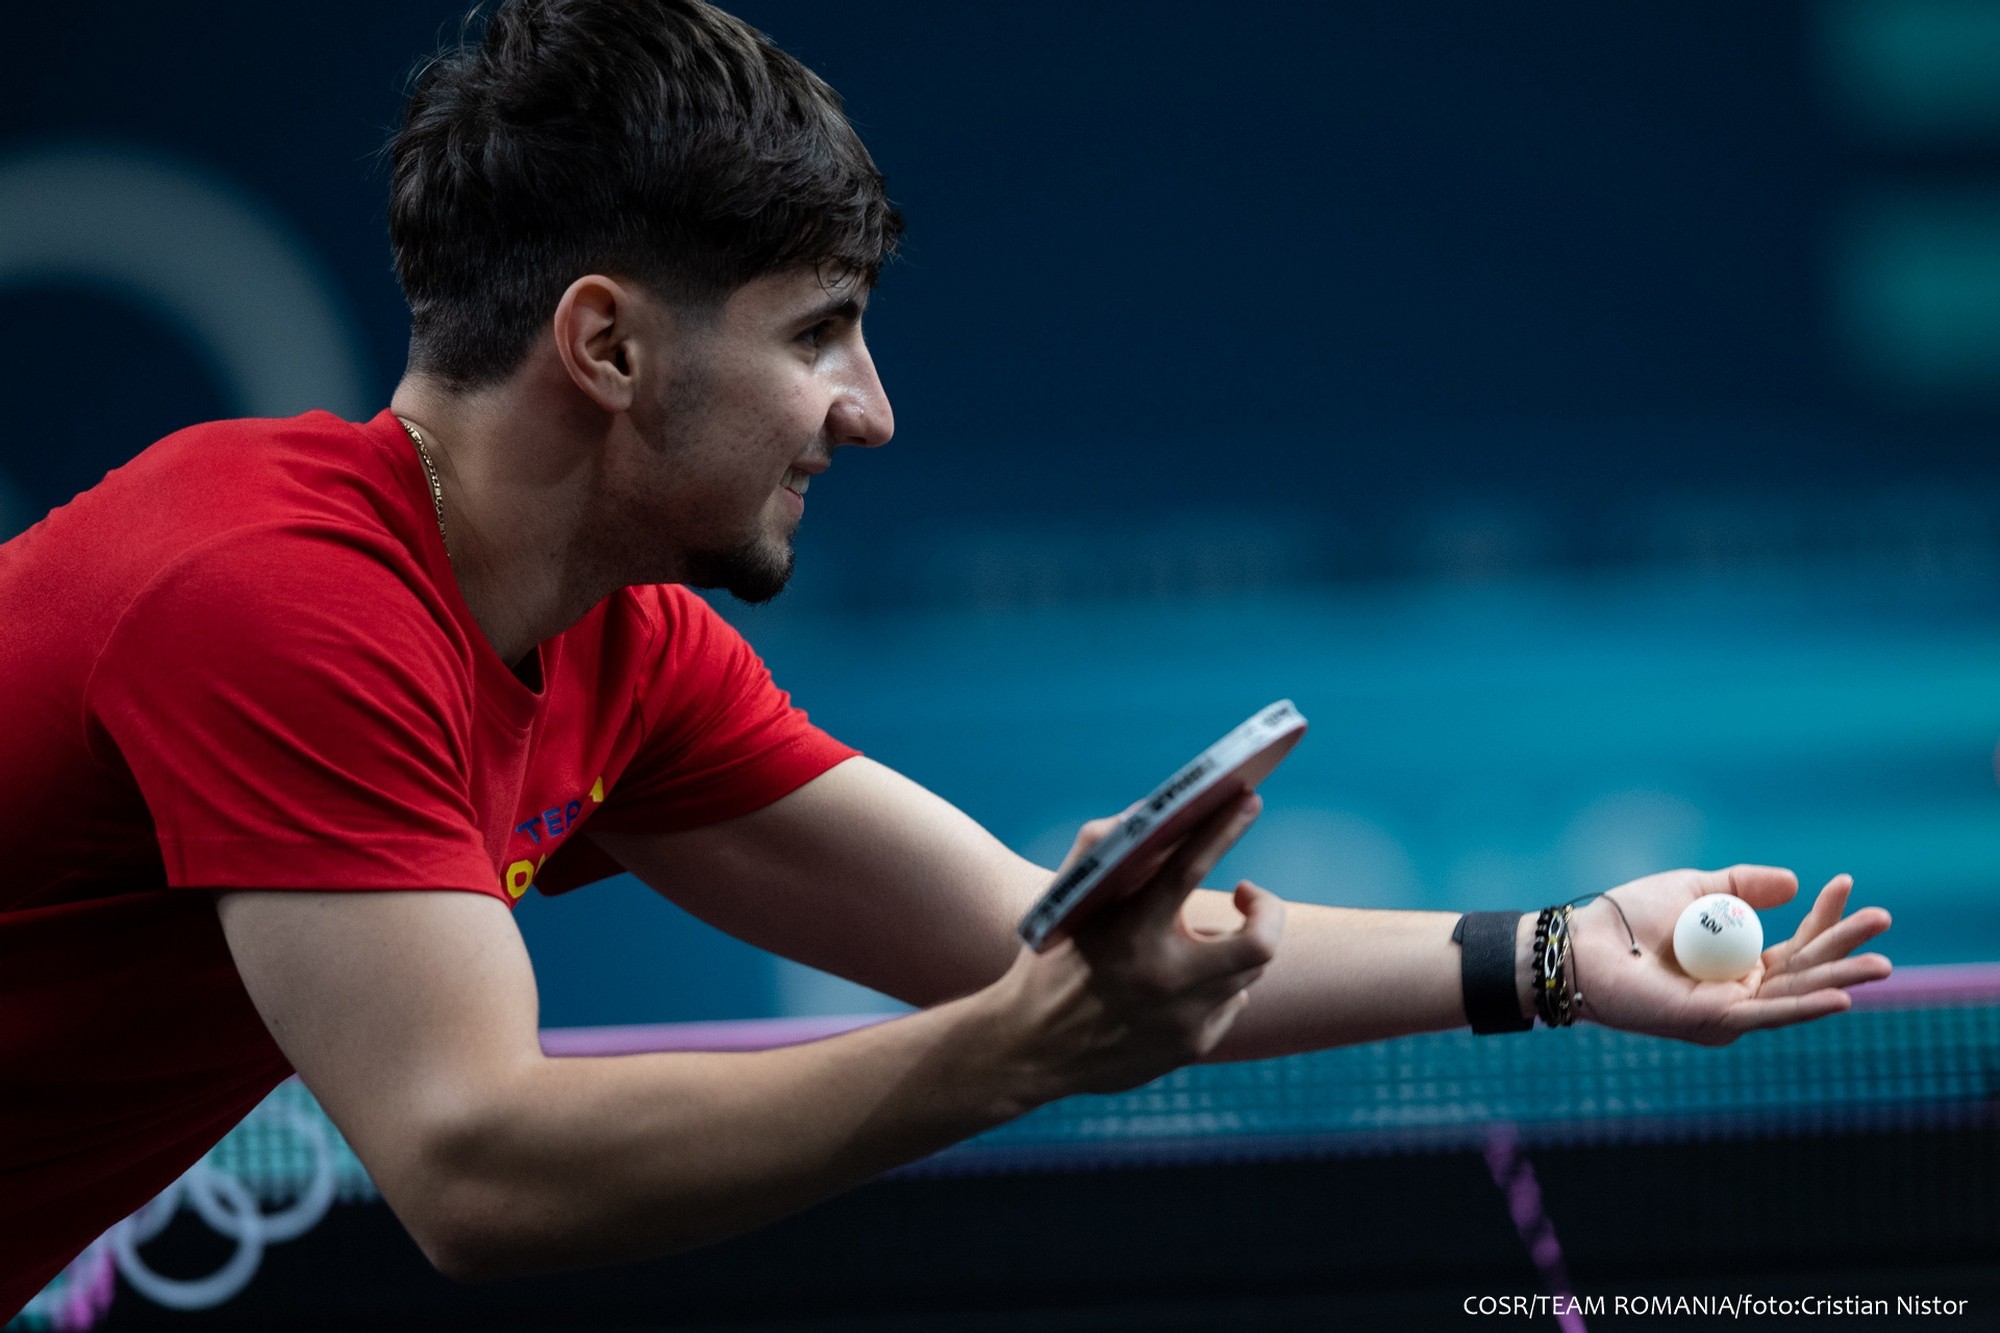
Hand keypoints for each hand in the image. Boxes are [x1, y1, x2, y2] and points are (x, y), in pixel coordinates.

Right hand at [979, 792, 1285, 1099]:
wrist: (1030, 1049)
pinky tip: (1185, 984)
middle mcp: (1165, 979)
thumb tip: (1149, 811)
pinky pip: (1231, 1004)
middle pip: (1258, 942)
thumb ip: (1100, 850)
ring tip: (1200, 940)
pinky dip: (1218, 986)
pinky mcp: (1192, 1047)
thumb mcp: (1064, 903)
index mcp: (1130, 934)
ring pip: (1248, 971)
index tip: (1249, 799)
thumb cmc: (1048, 963)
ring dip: (1233, 946)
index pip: (1190, 868)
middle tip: (1248, 896)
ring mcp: (1184, 1019)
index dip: (1225, 828)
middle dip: (1266, 911)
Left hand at [1569, 866, 1891, 1046]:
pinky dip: (1804, 1009)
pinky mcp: (1711, 1022)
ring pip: (1795, 995)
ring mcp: (1728, 1011)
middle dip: (1845, 947)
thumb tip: (1795, 882)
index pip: (1796, 944)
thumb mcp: (1695, 890)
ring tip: (1881, 963)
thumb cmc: (1629, 919)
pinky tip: (1840, 998)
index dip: (1824, 917)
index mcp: (1738, 963)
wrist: (1582, 943)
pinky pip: (1765, 1017)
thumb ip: (1743, 887)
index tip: (1847, 883)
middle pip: (1805, 970)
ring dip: (1840, 979)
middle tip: (1884, 920)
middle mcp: (1739, 991)